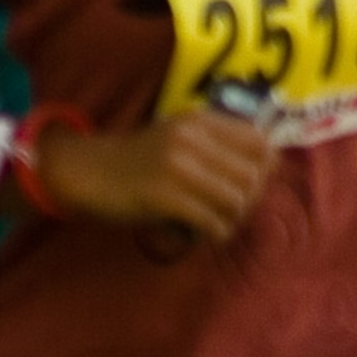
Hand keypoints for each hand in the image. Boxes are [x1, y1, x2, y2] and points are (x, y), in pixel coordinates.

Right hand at [37, 113, 272, 242]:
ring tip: (212, 224)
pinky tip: (197, 234)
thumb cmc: (140, 161)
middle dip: (247, 201)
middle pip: (253, 175)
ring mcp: (177, 166)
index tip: (247, 186)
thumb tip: (267, 165)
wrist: (90, 172)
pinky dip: (212, 234)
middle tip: (227, 212)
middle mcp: (192, 138)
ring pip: (236, 201)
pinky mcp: (163, 196)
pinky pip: (211, 222)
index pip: (260, 143)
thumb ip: (217, 144)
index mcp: (199, 121)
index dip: (263, 170)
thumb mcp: (179, 137)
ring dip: (230, 220)